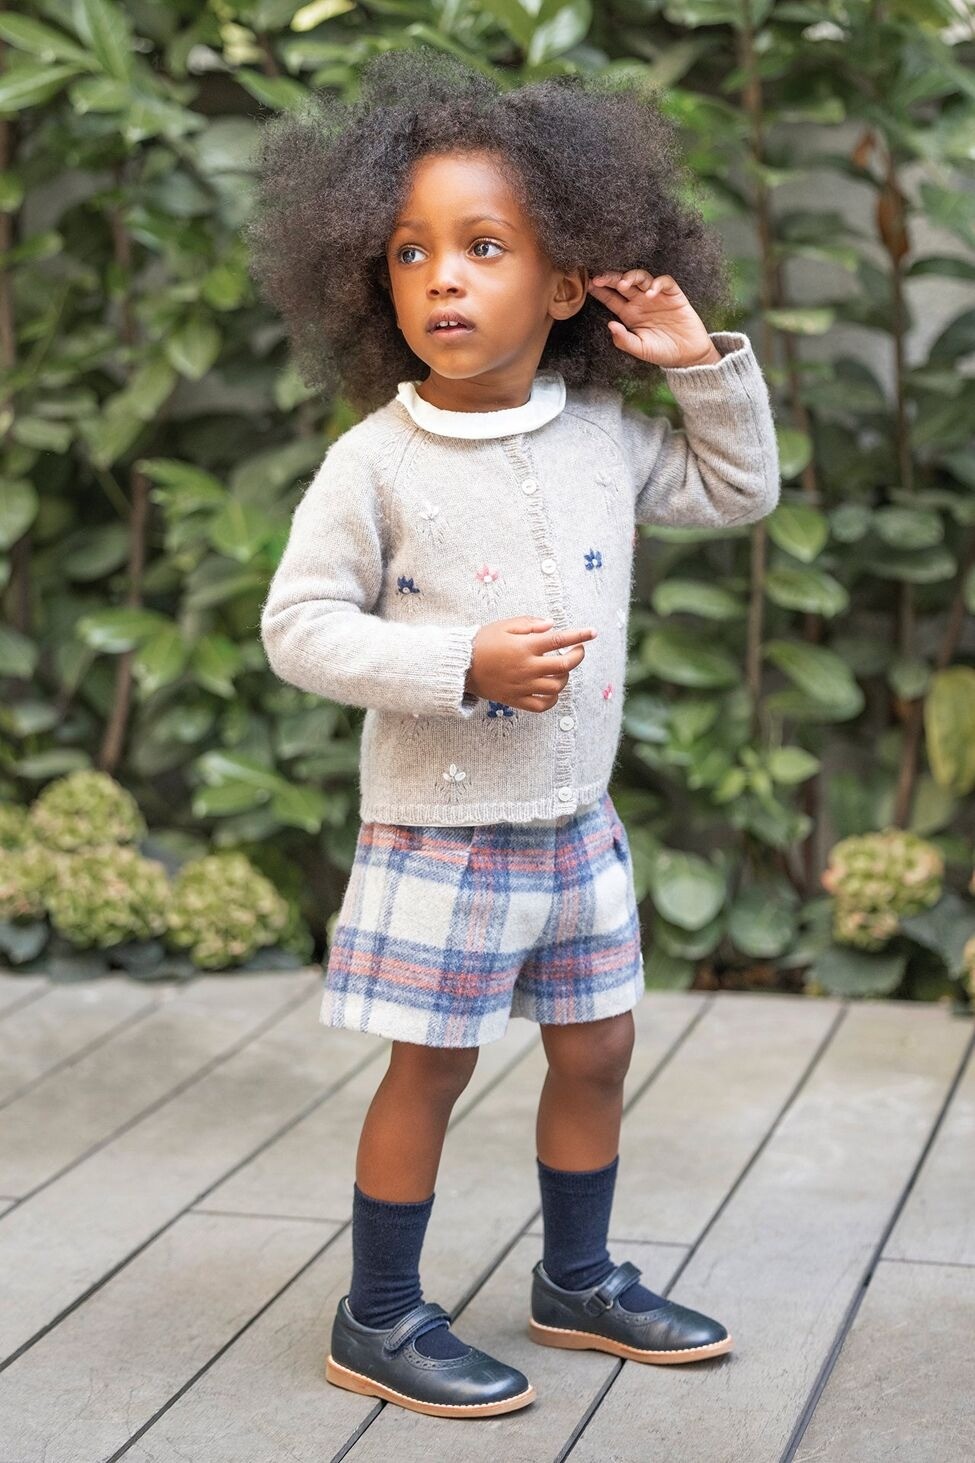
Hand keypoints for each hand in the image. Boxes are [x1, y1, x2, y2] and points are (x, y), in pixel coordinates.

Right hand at [466, 616, 596, 712]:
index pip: (559, 640)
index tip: (593, 633)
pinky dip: (553, 698)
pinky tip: (552, 689)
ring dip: (565, 677)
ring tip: (560, 669)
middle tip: (577, 650)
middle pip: (564, 666)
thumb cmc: (482, 642)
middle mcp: (527, 668)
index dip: (579, 636)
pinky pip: (542, 705)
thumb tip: (552, 626)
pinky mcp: (516, 700)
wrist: (460, 666)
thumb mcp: (504, 626)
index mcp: (525, 647)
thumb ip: (530, 624)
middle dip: (577, 657)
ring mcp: (523, 686)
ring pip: (556, 686)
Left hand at [587, 270, 720, 368]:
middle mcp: (640, 302)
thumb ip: (624, 340)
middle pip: (623, 284)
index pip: (611, 298)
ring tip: (625, 285)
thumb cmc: (662, 352)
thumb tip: (610, 325)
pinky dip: (657, 284)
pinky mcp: (673, 295)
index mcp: (629, 314)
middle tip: (600, 278)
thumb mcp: (640, 350)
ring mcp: (656, 297)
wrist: (688, 355)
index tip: (589, 285)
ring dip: (632, 278)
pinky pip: (664, 282)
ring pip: (641, 278)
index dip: (600, 291)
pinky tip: (651, 293)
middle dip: (611, 278)